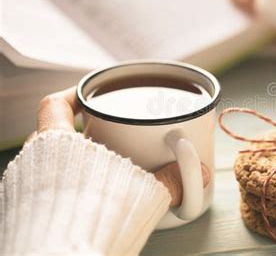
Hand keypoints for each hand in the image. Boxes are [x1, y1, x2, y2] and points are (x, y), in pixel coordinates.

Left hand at [35, 87, 209, 207]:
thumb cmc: (92, 222)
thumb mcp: (140, 194)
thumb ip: (171, 180)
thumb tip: (201, 173)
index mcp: (56, 145)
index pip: (56, 105)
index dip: (74, 95)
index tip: (92, 97)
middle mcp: (36, 163)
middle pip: (54, 131)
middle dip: (82, 131)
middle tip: (108, 135)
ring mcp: (32, 187)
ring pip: (50, 161)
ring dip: (75, 159)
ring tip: (103, 167)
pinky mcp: (36, 211)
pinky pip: (50, 187)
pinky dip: (70, 185)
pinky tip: (92, 195)